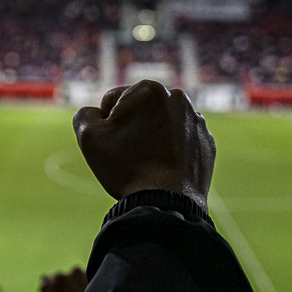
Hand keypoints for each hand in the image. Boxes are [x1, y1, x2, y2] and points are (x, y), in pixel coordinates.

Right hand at [73, 80, 214, 208]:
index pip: (112, 101)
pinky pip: (180, 141)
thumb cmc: (125, 167)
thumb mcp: (88, 137)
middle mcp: (177, 98)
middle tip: (129, 154)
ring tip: (147, 163)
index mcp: (148, 89)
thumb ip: (85, 114)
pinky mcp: (206, 142)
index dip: (105, 125)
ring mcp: (196, 120)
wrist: (166, 203)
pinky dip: (171, 151)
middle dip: (131, 127)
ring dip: (152, 137)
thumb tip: (95, 113)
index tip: (114, 145)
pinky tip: (164, 168)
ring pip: (161, 125)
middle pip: (139, 110)